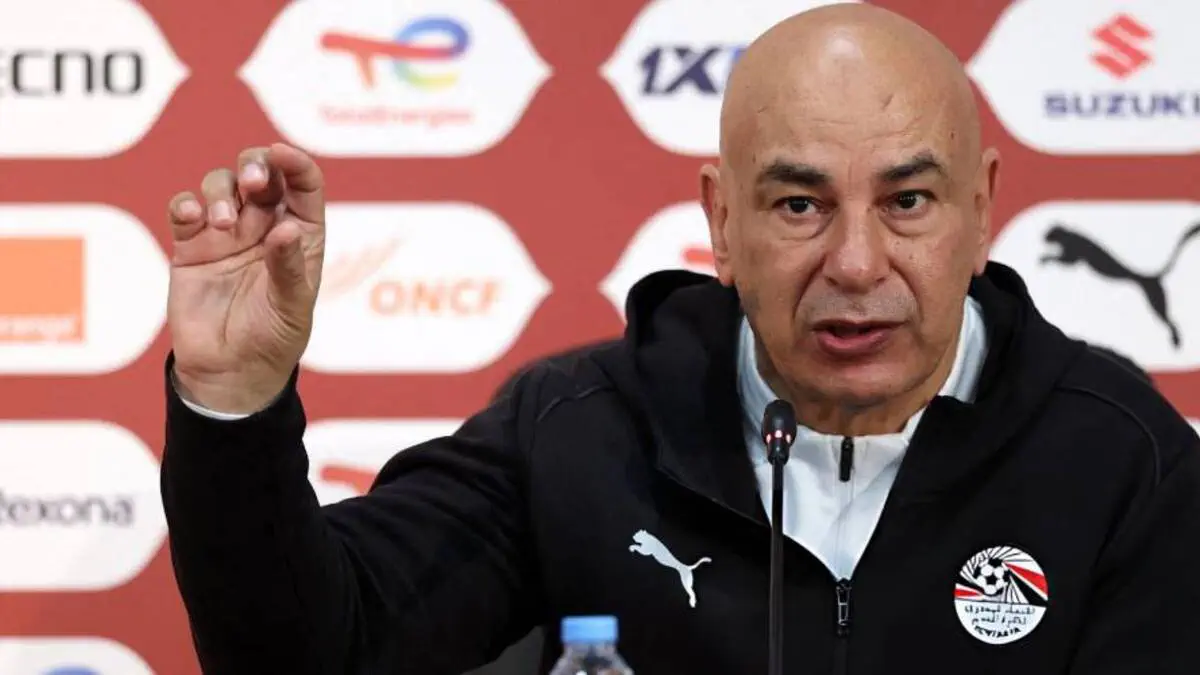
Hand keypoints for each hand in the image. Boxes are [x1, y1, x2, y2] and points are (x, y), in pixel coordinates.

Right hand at [166, 143, 325, 413]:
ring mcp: (226, 233)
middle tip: (251, 183)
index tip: (282, 154)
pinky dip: (186, 204)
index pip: (304, 185)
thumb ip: (289, 267)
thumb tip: (286, 229)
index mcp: (300, 234)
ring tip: (221, 224)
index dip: (296, 163)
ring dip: (220, 192)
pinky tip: (193, 218)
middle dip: (255, 166)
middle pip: (259, 172)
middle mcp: (264, 226)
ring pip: (221, 184)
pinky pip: (184, 209)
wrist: (229, 371)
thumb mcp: (291, 306)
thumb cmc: (273, 339)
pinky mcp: (191, 246)